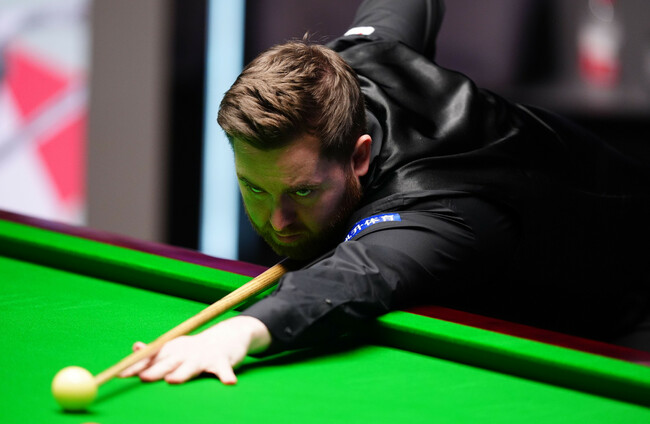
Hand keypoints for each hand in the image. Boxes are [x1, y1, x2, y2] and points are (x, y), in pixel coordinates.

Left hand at [119, 316, 270, 384]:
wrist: (228, 335)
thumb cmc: (196, 348)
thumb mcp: (175, 347)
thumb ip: (155, 352)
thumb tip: (135, 348)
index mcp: (173, 350)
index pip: (151, 358)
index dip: (136, 366)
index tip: (120, 375)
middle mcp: (186, 352)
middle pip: (168, 363)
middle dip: (155, 370)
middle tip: (143, 378)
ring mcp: (204, 356)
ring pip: (191, 366)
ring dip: (182, 373)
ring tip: (173, 380)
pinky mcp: (222, 361)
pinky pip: (224, 370)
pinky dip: (226, 376)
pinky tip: (228, 382)